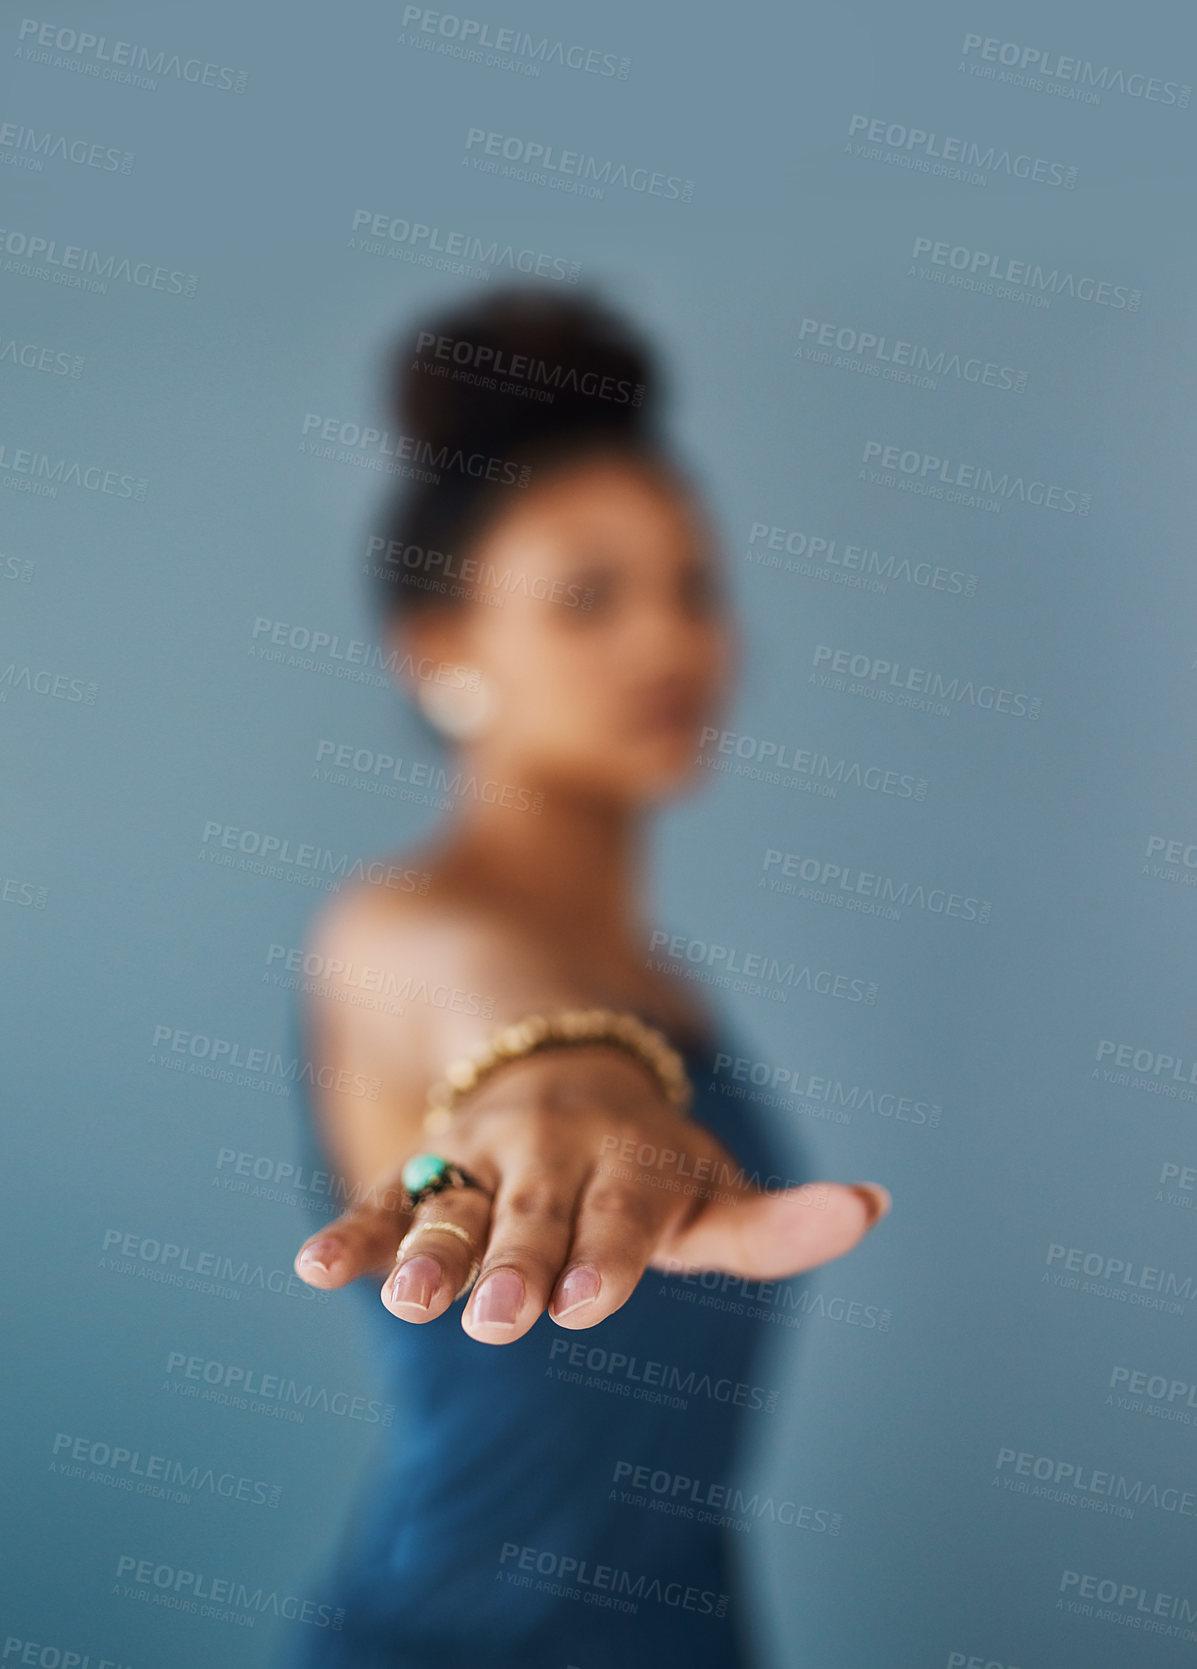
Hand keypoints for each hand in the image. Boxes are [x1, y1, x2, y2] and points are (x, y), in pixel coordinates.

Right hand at [292, 1047, 890, 1345]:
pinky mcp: (429, 1169)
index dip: (608, 1254)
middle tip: (511, 1317)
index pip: (625, 1212)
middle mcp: (555, 1153)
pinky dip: (355, 1233)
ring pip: (454, 1203)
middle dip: (523, 1261)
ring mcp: (486, 1157)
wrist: (560, 1060)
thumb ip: (778, 1220)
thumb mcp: (713, 1186)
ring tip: (406, 1300)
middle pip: (537, 1212)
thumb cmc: (650, 1161)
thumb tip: (873, 1205)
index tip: (587, 1303)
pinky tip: (314, 1270)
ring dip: (428, 1248)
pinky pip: (384, 1200)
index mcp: (631, 1161)